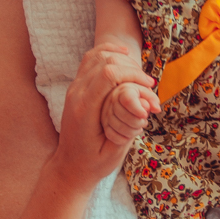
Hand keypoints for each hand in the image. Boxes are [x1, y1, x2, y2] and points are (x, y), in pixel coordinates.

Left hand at [53, 44, 157, 191]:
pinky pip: (91, 59)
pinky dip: (108, 52)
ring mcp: (74, 88)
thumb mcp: (114, 152)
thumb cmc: (94, 162)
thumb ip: (129, 128)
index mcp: (85, 109)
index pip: (108, 74)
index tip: (149, 86)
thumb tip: (146, 106)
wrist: (70, 165)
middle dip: (132, 67)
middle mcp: (76, 93)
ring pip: (97, 55)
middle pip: (105, 60)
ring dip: (122, 59)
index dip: (133, 74)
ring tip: (138, 74)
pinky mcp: (77, 86)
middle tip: (148, 84)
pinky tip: (123, 56)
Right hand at [102, 80, 160, 143]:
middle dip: (138, 122)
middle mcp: (111, 100)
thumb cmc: (138, 97)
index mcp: (123, 90)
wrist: (124, 102)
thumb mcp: (146, 94)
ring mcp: (106, 113)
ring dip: (132, 131)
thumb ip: (152, 99)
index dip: (138, 110)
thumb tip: (157, 109)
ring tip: (139, 128)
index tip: (144, 115)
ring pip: (118, 126)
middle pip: (124, 116)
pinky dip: (122, 138)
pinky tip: (129, 134)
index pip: (128, 100)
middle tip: (144, 122)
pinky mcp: (104, 124)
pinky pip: (111, 135)